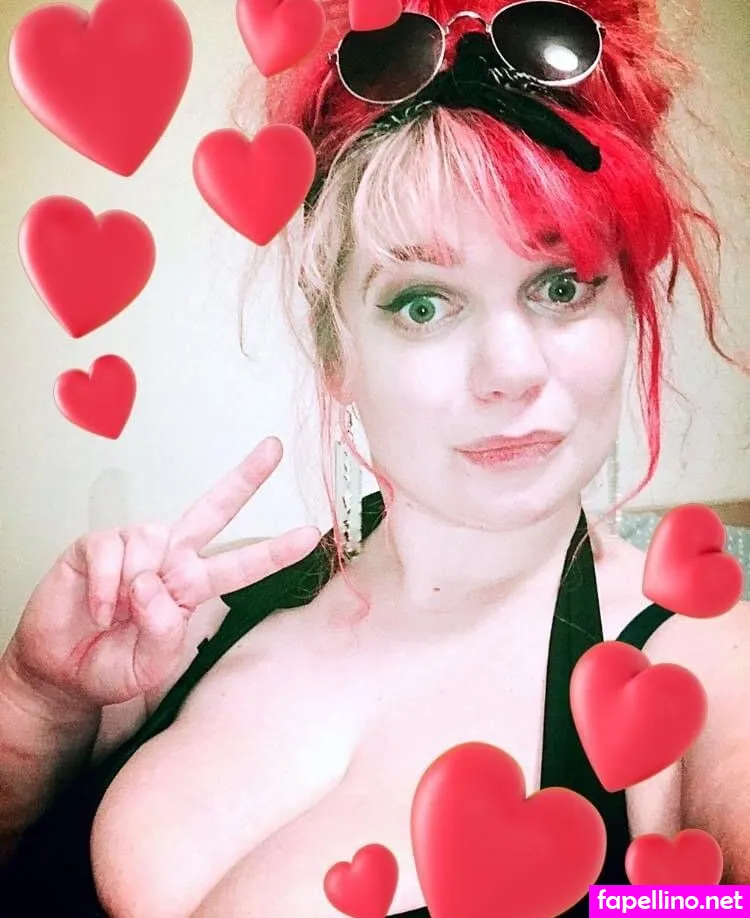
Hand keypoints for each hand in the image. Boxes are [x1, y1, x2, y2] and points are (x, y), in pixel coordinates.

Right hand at [4, 437, 320, 710]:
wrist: (61, 669)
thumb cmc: (111, 665)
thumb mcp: (149, 667)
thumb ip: (164, 634)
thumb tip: (155, 585)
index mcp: (192, 586)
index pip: (240, 565)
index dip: (275, 552)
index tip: (309, 536)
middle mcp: (170, 557)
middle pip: (214, 510)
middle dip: (245, 478)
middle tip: (274, 449)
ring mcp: (136, 546)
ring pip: (153, 540)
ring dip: (133, 587)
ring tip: (117, 616)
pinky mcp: (98, 544)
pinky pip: (111, 551)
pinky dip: (105, 588)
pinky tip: (99, 609)